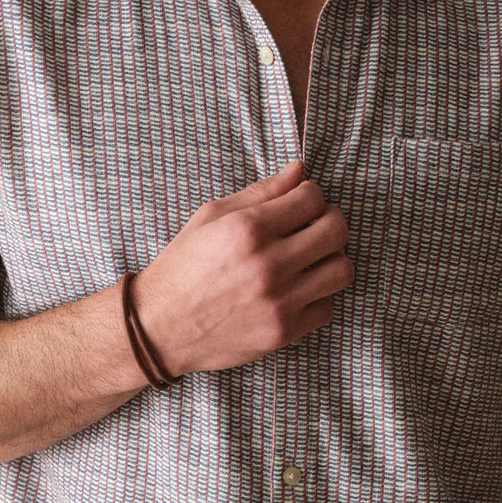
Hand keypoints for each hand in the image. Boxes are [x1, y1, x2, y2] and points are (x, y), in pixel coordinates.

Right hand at [132, 159, 354, 377]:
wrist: (160, 327)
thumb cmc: (184, 267)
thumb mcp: (211, 218)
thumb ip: (260, 193)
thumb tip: (300, 170)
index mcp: (248, 229)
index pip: (312, 198)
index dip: (312, 195)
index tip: (302, 203)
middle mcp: (268, 265)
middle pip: (336, 232)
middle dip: (331, 222)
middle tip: (315, 227)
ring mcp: (279, 302)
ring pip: (341, 271)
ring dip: (331, 260)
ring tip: (311, 260)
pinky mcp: (283, 332)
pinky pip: (327, 308)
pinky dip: (318, 297)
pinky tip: (298, 291)